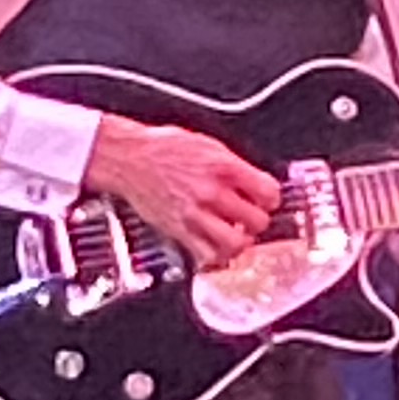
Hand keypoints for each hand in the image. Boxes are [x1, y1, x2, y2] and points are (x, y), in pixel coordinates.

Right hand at [83, 116, 279, 268]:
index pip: (268, 191)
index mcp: (222, 166)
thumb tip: (253, 181)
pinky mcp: (178, 230)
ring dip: (241, 241)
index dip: (271, 198)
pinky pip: (206, 254)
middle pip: (256, 219)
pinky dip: (216, 255)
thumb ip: (233, 165)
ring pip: (236, 242)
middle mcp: (211, 191)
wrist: (128, 157)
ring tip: (237, 235)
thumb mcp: (206, 144)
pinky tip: (216, 246)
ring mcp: (194, 213)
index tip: (266, 200)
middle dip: (257, 220)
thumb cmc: (161, 148)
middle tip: (250, 218)